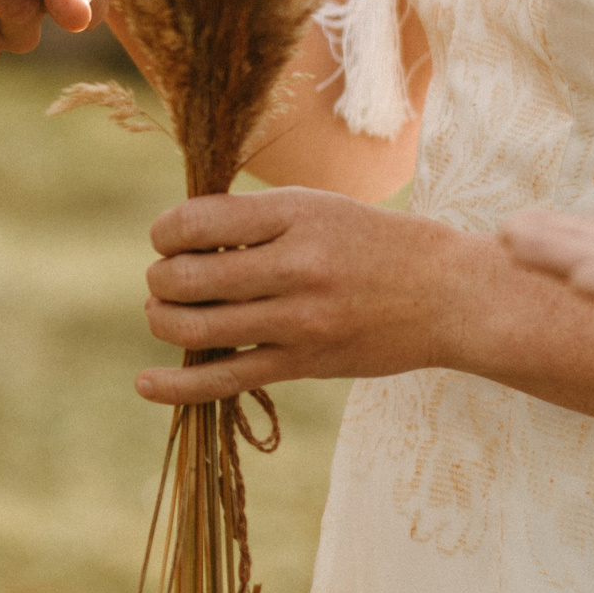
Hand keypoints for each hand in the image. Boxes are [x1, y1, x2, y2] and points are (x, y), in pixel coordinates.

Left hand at [137, 187, 489, 403]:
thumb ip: (253, 219)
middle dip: (159, 278)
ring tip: (164, 311)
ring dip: (162, 320)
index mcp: (294, 214)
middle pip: (187, 277)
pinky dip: (177, 385)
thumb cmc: (374, 242)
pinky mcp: (304, 363)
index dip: (165, 231)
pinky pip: (227, 378)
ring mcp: (299, 320)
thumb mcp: (317, 206)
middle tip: (166, 278)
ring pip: (197, 327)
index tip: (168, 237)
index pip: (196, 222)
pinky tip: (145, 383)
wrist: (448, 294)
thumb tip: (180, 237)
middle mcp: (294, 265)